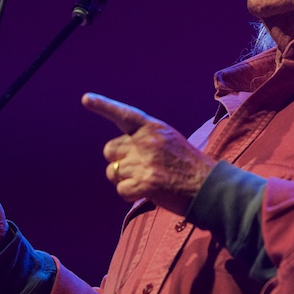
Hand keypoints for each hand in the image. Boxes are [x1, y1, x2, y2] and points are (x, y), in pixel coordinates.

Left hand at [82, 93, 215, 214]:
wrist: (208, 186)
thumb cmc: (188, 165)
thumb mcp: (168, 140)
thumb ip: (144, 140)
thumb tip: (120, 153)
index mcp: (153, 128)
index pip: (124, 114)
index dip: (103, 106)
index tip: (86, 99)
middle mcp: (146, 142)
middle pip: (110, 151)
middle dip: (119, 161)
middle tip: (139, 169)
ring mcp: (145, 162)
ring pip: (114, 172)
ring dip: (126, 180)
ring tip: (149, 180)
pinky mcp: (145, 183)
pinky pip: (121, 190)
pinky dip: (131, 194)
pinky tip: (149, 192)